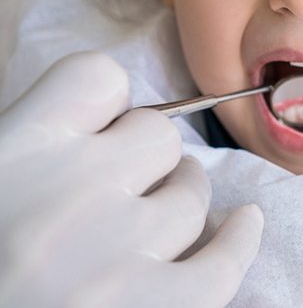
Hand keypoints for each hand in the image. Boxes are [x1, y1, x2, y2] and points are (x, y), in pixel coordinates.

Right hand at [0, 52, 262, 307]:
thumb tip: (95, 132)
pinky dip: (239, 241)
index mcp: (11, 155)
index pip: (96, 77)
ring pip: (189, 193)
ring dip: (181, 201)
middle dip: (146, 158)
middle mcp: (67, 192)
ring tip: (153, 224)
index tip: (103, 128)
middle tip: (125, 187)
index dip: (107, 103)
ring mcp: (113, 256)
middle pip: (156, 135)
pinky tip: (244, 226)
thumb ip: (30, 153)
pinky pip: (222, 261)